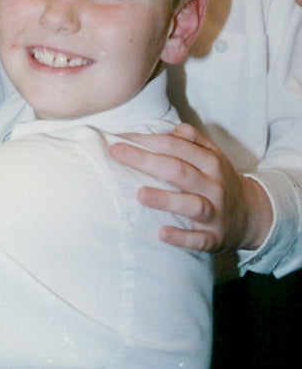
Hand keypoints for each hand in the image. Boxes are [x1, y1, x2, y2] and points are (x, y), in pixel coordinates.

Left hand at [109, 123, 273, 253]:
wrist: (252, 216)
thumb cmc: (219, 180)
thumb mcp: (213, 155)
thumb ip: (191, 138)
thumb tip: (162, 129)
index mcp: (212, 162)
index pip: (177, 146)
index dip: (148, 140)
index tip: (121, 138)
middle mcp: (214, 186)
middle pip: (179, 171)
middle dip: (146, 161)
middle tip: (117, 153)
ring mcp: (216, 213)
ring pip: (191, 204)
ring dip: (165, 199)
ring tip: (139, 194)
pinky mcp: (215, 238)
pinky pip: (199, 239)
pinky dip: (181, 238)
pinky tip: (162, 233)